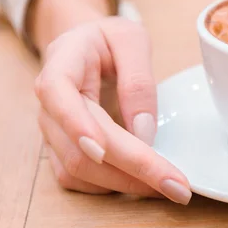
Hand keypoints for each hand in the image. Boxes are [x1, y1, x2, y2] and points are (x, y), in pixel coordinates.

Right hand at [35, 17, 191, 203]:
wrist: (85, 48)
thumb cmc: (108, 41)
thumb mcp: (131, 40)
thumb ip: (138, 81)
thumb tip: (143, 132)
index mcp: (61, 64)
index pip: (58, 94)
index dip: (77, 124)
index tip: (103, 150)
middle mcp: (50, 103)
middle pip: (80, 146)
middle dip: (132, 169)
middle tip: (178, 187)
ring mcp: (53, 132)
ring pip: (80, 170)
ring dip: (126, 184)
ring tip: (170, 186)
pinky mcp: (62, 151)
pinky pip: (81, 180)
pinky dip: (114, 187)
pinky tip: (148, 184)